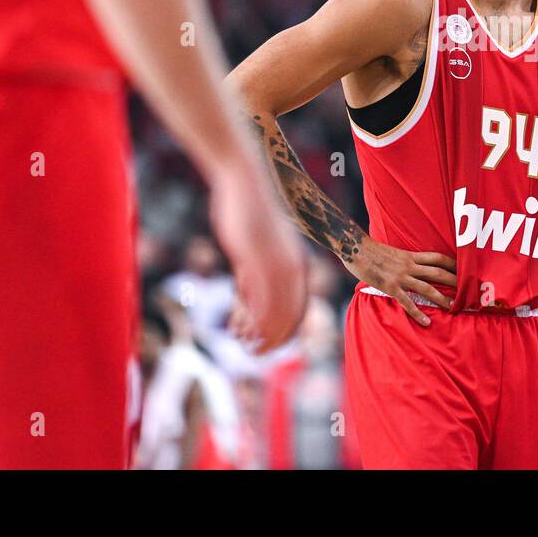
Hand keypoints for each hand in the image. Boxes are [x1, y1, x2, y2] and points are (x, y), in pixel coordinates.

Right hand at [209, 157, 307, 352]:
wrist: (243, 182)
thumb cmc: (248, 215)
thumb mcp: (256, 253)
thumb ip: (255, 279)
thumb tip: (249, 306)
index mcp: (298, 264)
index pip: (299, 309)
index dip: (285, 333)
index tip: (269, 347)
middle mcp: (293, 266)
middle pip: (290, 316)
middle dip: (274, 339)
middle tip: (256, 354)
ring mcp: (275, 262)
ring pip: (274, 311)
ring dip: (259, 333)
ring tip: (243, 345)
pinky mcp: (256, 257)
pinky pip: (257, 296)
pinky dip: (250, 319)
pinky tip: (238, 329)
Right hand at [350, 237, 455, 326]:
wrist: (355, 248)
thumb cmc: (371, 250)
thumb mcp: (393, 252)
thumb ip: (403, 260)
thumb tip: (409, 266)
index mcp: (411, 255)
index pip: (438, 258)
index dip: (453, 264)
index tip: (465, 270)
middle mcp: (409, 265)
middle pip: (438, 272)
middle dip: (455, 281)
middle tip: (469, 290)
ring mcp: (401, 276)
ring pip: (427, 287)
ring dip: (442, 298)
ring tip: (453, 307)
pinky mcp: (390, 286)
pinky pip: (407, 301)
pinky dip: (418, 313)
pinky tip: (426, 322)